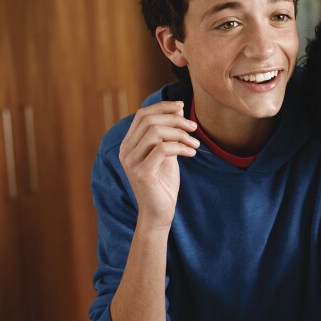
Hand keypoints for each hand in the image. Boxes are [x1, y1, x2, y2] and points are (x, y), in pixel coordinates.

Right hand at [118, 101, 198, 230]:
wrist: (159, 214)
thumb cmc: (163, 184)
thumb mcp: (167, 153)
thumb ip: (169, 133)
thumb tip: (178, 108)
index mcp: (129, 144)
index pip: (142, 114)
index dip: (162, 107)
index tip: (182, 106)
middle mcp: (125, 151)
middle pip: (150, 120)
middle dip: (176, 120)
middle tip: (194, 128)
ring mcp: (131, 162)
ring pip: (155, 132)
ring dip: (181, 134)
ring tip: (195, 144)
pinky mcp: (142, 173)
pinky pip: (163, 149)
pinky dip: (181, 148)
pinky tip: (192, 154)